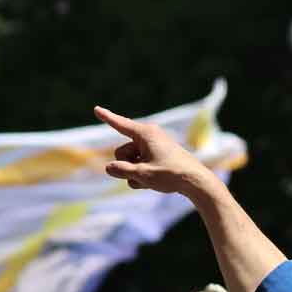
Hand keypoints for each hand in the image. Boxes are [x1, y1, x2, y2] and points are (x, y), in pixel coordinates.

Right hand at [95, 106, 215, 197]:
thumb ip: (122, 171)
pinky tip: (154, 182)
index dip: (107, 117)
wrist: (195, 181)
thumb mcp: (143, 175)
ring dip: (133, 173)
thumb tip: (108, 167)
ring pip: (130, 161)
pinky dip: (142, 175)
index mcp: (145, 134)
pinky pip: (139, 166)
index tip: (96, 109)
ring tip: (151, 179)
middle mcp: (148, 137)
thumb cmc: (171, 175)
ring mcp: (153, 148)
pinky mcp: (157, 157)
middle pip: (121, 151)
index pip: (121, 125)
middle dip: (125, 165)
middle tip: (142, 174)